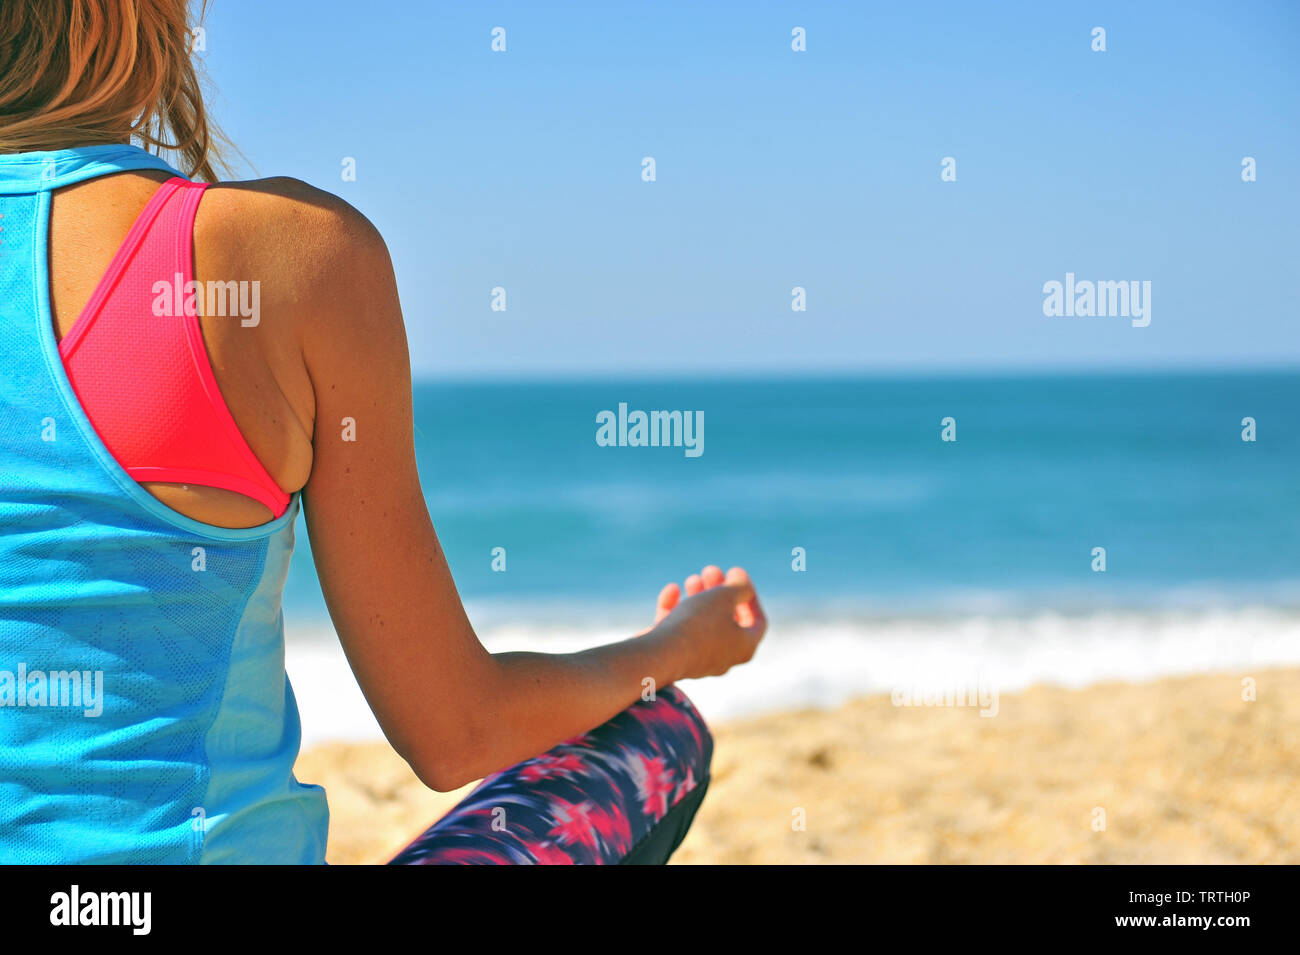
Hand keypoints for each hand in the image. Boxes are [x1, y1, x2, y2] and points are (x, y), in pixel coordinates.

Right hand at [650, 565, 766, 679]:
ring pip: (701, 623)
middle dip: (719, 591)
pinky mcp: (673, 658)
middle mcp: (724, 658)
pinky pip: (679, 631)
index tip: (736, 575)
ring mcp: (697, 660)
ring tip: (693, 579)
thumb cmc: (698, 625)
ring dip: (699, 597)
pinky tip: (672, 590)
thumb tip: (742, 584)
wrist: (658, 656)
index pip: (757, 622)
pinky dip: (677, 609)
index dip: (750, 596)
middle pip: (727, 619)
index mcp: (744, 648)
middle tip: (710, 571)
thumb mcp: (724, 596)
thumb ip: (739, 587)